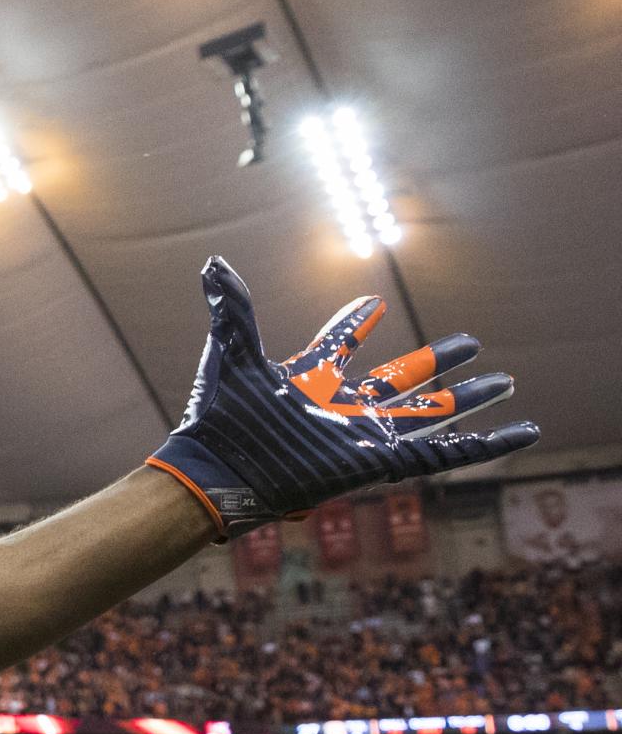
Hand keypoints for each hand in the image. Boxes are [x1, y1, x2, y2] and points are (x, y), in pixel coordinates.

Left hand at [147, 258, 534, 536]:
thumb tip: (213, 262)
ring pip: (428, 413)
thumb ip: (232, 308)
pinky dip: (484, 444)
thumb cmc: (220, 417)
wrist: (219, 471)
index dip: (355, 323)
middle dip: (434, 361)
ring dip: (467, 398)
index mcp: (309, 378)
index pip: (339, 344)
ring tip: (504, 380)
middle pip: (400, 378)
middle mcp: (342, 405)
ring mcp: (363, 434)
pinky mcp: (379, 461)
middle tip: (470, 341)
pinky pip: (442, 455)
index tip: (371, 305)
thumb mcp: (230, 354)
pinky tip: (520, 431)